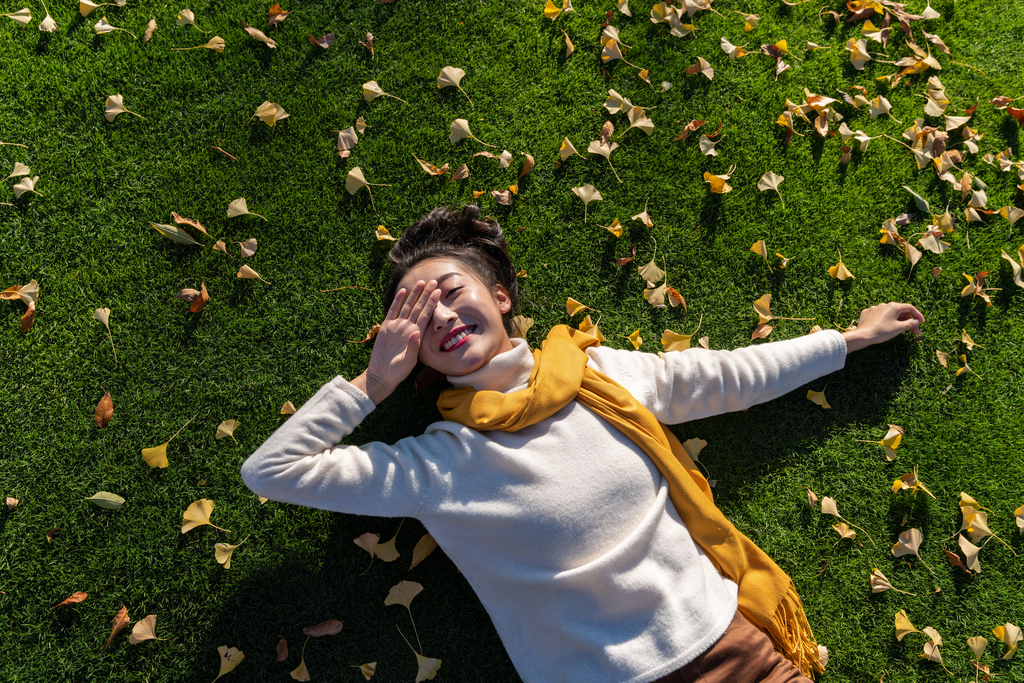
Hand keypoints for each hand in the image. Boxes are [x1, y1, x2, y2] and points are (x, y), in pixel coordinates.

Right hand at [352, 280, 440, 403]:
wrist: (382, 374)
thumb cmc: (397, 371)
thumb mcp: (407, 361)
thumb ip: (412, 347)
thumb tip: (416, 332)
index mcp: (416, 335)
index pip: (426, 315)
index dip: (432, 303)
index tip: (439, 291)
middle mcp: (408, 328)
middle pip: (419, 307)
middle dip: (427, 294)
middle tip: (434, 281)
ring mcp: (398, 326)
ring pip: (407, 306)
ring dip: (414, 294)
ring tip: (421, 282)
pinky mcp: (386, 327)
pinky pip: (393, 311)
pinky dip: (398, 301)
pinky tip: (403, 291)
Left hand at [842, 302, 923, 353]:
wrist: (863, 336)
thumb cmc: (882, 331)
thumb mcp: (899, 328)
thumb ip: (910, 323)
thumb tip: (916, 321)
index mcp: (893, 306)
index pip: (909, 308)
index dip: (917, 315)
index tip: (922, 322)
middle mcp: (884, 305)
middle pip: (900, 312)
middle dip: (908, 321)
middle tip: (914, 332)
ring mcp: (874, 308)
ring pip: (890, 314)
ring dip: (898, 322)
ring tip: (902, 332)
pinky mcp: (867, 313)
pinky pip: (880, 316)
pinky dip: (886, 322)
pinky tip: (888, 328)